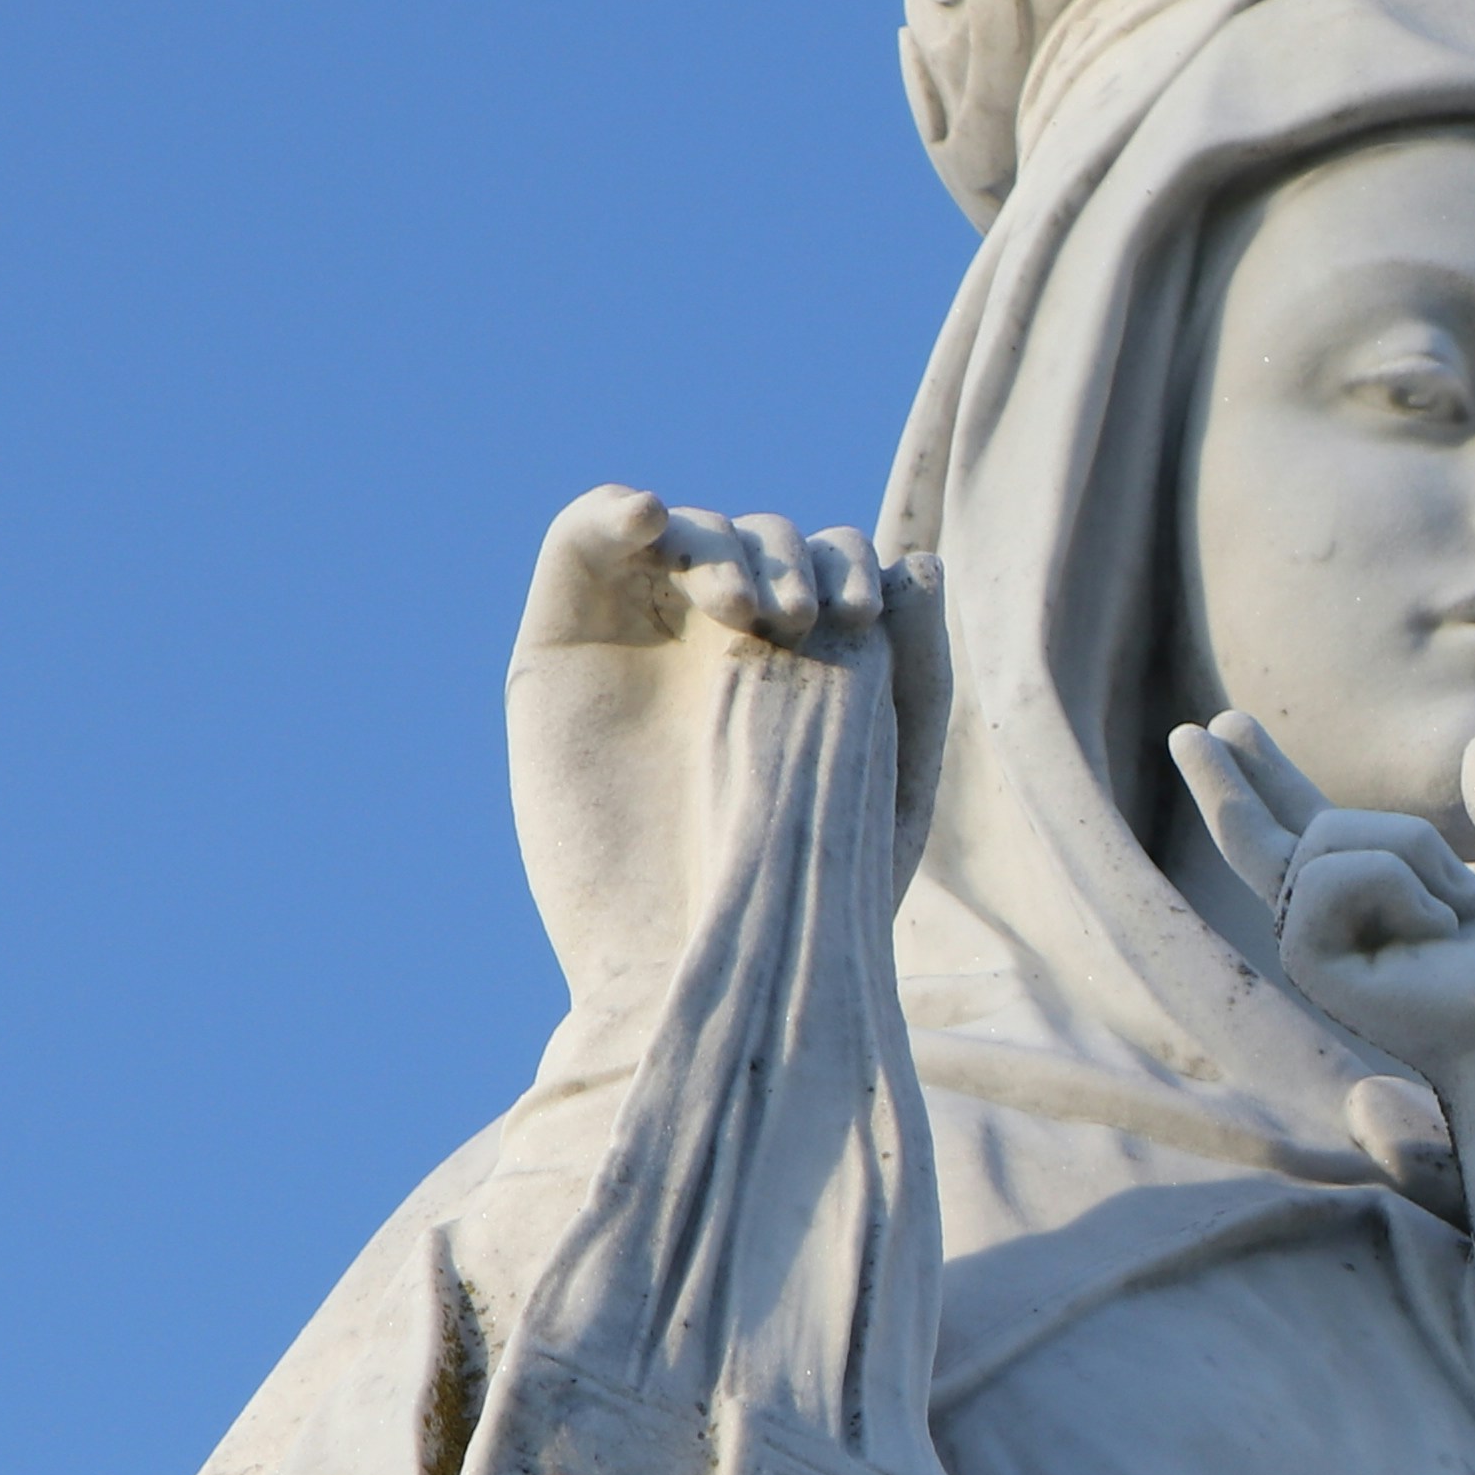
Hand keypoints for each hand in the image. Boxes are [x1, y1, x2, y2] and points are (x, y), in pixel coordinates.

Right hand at [505, 487, 934, 1041]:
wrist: (704, 963)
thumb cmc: (807, 893)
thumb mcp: (893, 781)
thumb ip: (916, 672)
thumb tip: (921, 566)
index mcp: (801, 669)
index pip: (823, 565)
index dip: (843, 563)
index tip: (858, 614)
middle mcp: (716, 649)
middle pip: (756, 539)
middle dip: (785, 556)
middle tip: (802, 620)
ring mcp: (634, 641)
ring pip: (679, 534)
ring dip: (719, 542)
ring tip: (746, 605)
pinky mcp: (553, 651)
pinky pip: (578, 543)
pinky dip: (612, 511)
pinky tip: (649, 518)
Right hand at [1177, 718, 1474, 1083]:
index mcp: (1385, 891)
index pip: (1312, 823)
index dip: (1269, 777)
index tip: (1230, 726)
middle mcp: (1340, 920)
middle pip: (1260, 837)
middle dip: (1226, 782)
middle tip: (1191, 729)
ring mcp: (1319, 944)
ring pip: (1326, 837)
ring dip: (1409, 851)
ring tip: (1452, 910)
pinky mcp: (1310, 966)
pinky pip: (1327, 874)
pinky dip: (1393, 881)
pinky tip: (1432, 927)